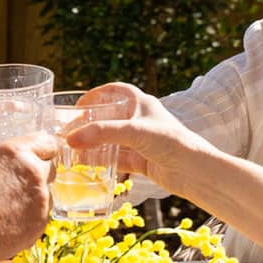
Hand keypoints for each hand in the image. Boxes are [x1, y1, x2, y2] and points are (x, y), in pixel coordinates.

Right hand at [0, 135, 57, 255]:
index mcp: (15, 153)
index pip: (47, 142)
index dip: (41, 147)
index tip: (34, 153)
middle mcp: (34, 175)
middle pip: (49, 168)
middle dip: (35, 173)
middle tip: (14, 181)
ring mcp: (40, 202)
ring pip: (45, 195)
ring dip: (32, 198)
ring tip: (7, 207)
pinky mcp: (39, 226)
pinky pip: (39, 218)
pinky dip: (27, 219)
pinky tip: (7, 223)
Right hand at [69, 83, 221, 197]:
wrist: (194, 171)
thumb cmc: (171, 142)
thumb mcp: (134, 132)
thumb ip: (102, 134)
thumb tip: (71, 139)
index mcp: (142, 104)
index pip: (115, 91)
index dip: (96, 94)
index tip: (77, 104)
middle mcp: (140, 120)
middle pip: (109, 117)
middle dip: (88, 123)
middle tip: (68, 130)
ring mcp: (140, 141)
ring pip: (110, 140)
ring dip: (92, 144)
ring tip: (71, 149)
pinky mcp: (141, 160)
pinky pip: (115, 158)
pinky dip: (100, 160)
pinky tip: (85, 164)